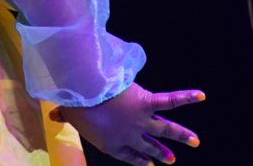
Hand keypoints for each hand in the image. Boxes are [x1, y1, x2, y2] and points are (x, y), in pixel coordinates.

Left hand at [51, 83, 203, 164]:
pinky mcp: (147, 103)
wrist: (86, 93)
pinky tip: (200, 95)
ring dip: (181, 135)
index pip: (127, 154)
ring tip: (195, 141)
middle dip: (160, 153)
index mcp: (111, 143)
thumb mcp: (69, 112)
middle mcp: (130, 135)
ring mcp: (141, 120)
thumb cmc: (76, 104)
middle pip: (148, 147)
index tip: (146, 162)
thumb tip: (51, 117)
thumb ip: (64, 116)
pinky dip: (185, 97)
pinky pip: (170, 101)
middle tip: (171, 160)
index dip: (137, 159)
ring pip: (165, 130)